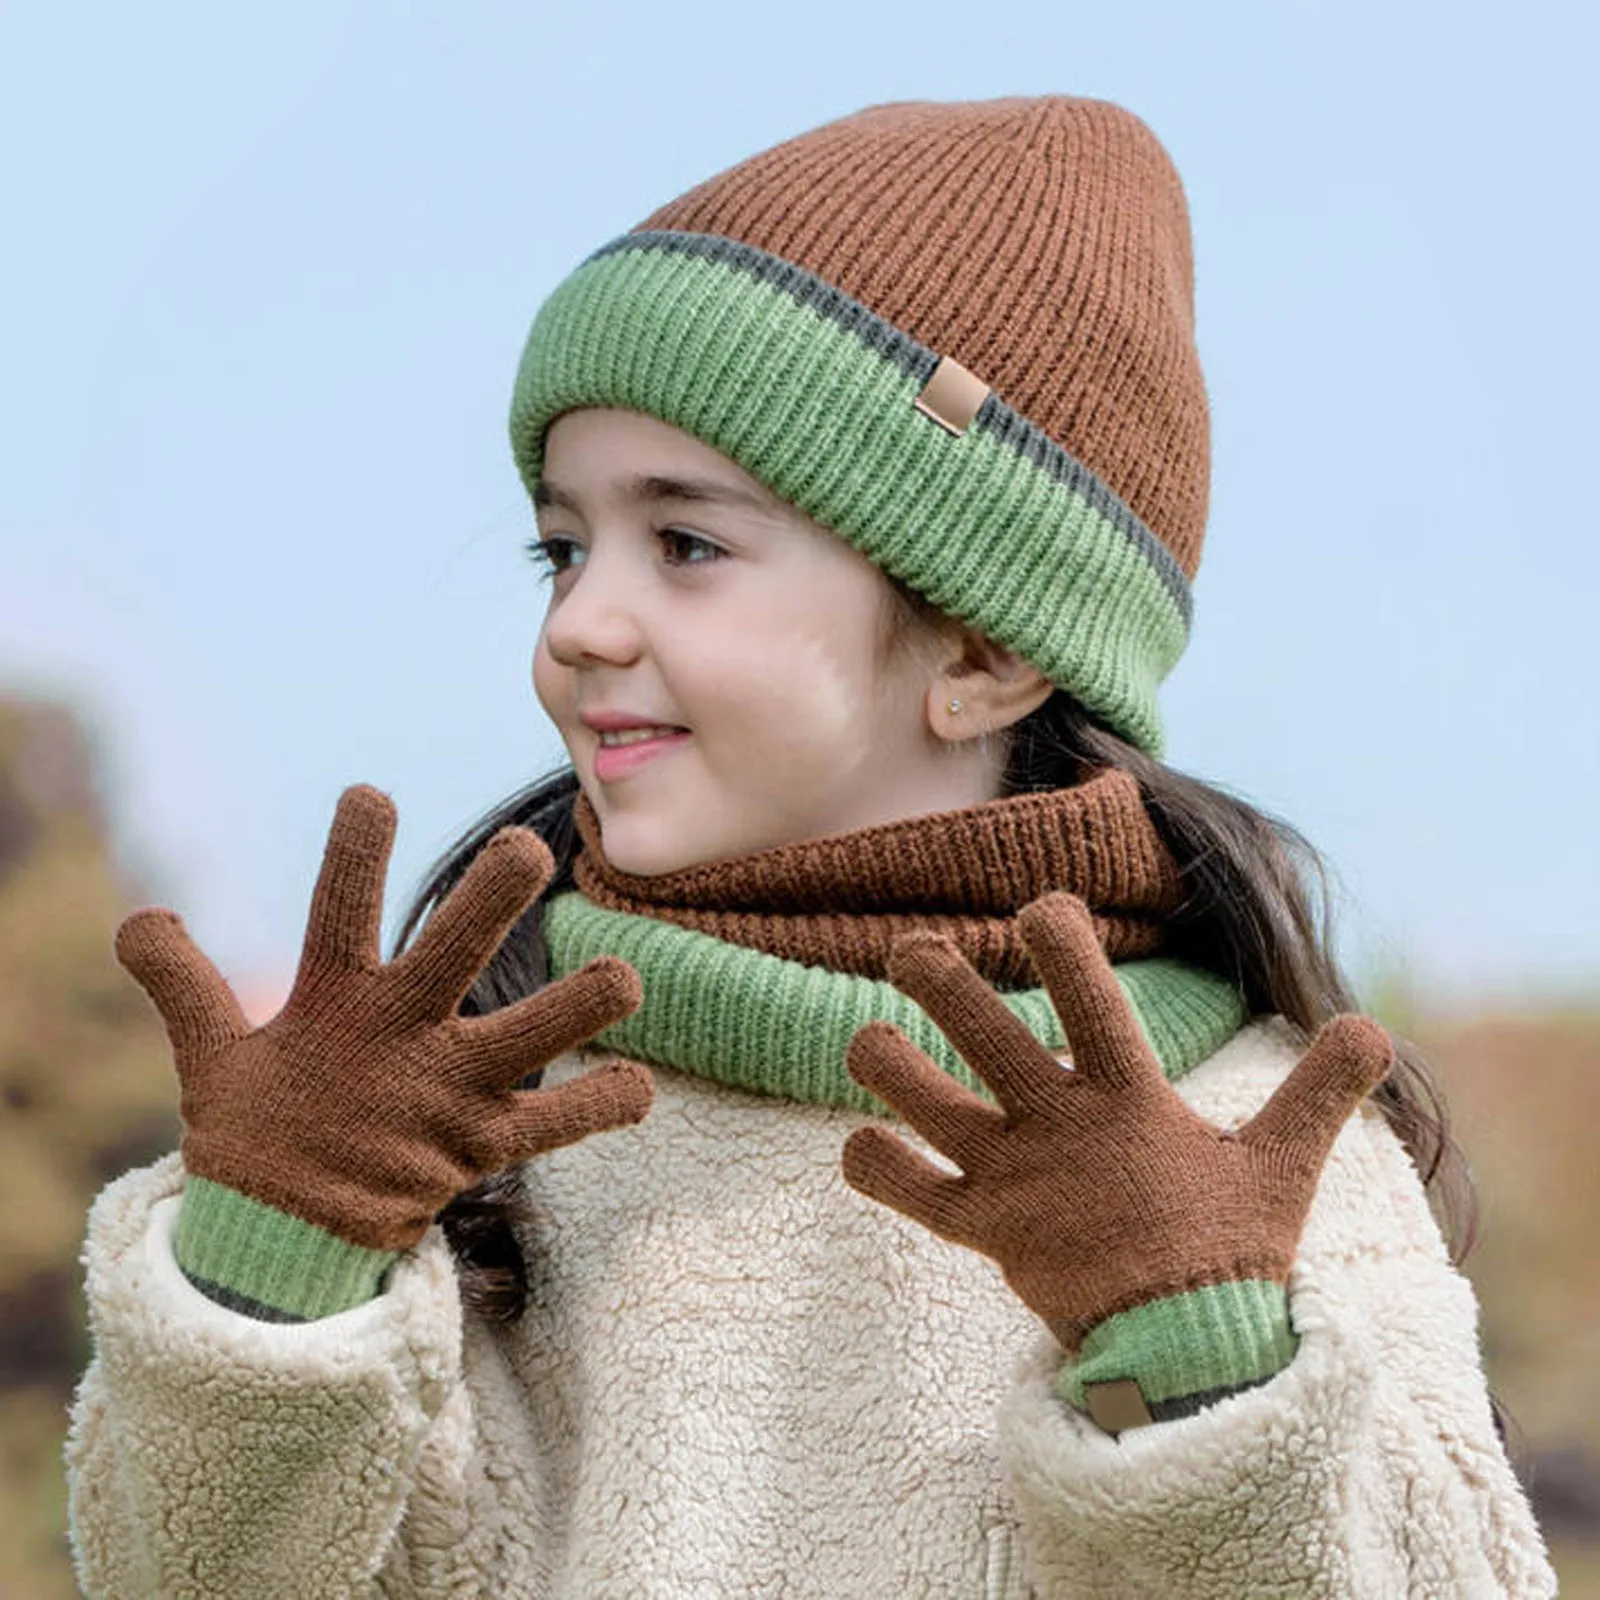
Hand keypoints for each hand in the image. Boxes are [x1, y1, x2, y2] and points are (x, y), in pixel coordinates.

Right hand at [115, 784, 651, 1252]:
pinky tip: (642, 1085)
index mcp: (332, 1006)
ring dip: (578, 1005)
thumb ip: (183, 983)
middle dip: (489, 901)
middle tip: (527, 850)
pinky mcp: (483, 1146)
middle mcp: (399, 1040)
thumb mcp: (212, 1054)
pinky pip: (555, 1125)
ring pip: (526, 1039)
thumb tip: (135, 918)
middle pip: (450, 956)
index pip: (337, 915)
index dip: (353, 855)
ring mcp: (447, 1094)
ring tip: (626, 976)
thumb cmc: (260, 1131)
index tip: (371, 793)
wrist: (282, 1248)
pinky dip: (601, 1105)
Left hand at [840, 892, 1389, 1346]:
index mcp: (1130, 1101)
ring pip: (929, 1105)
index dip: (1060, 942)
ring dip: (888, 1066)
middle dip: (940, 981)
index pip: (1092, 998)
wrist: (1187, 1358)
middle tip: (907, 949)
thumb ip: (1322, 1090)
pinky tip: (858, 1142)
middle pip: (987, 1036)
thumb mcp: (1286, 1165)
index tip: (1038, 906)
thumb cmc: (1231, 1251)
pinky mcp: (985, 1230)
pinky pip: (912, 1194)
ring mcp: (1016, 1180)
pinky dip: (877, 1167)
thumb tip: (1372, 1025)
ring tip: (864, 1037)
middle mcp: (1061, 1128)